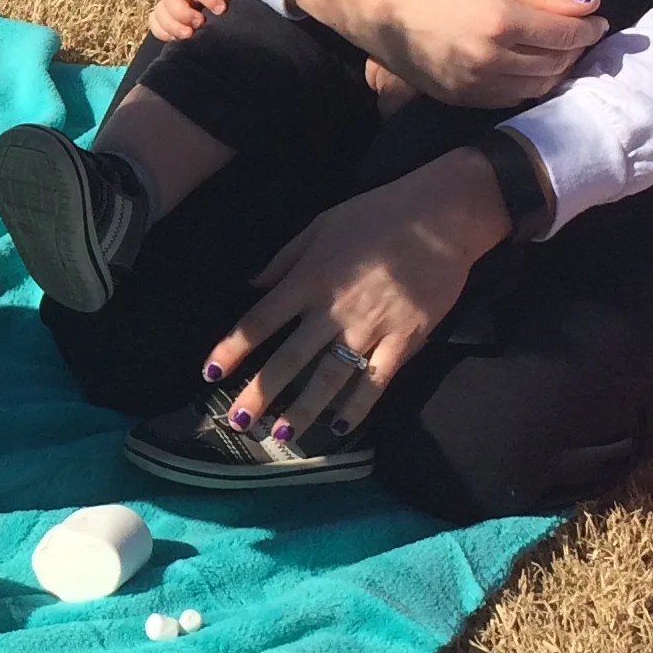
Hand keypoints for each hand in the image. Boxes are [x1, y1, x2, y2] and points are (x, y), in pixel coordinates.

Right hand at [148, 0, 229, 44]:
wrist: (216, 8)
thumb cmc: (225, 1)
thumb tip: (223, 5)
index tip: (221, 10)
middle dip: (183, 13)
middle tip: (199, 24)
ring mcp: (171, 3)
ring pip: (160, 11)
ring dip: (171, 25)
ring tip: (187, 36)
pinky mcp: (164, 17)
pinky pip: (154, 22)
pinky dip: (162, 31)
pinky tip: (174, 39)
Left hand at [204, 148, 510, 448]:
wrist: (442, 215)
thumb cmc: (377, 215)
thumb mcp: (320, 225)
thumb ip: (284, 259)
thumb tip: (250, 287)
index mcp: (310, 278)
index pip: (261, 320)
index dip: (233, 348)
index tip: (210, 373)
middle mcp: (335, 308)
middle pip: (290, 358)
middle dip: (261, 392)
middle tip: (238, 421)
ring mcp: (372, 326)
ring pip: (330, 377)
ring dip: (304, 409)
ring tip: (282, 437)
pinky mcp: (406, 338)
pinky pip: (377, 380)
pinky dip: (358, 407)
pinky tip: (339, 427)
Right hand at [291, 0, 603, 111]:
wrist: (380, 5)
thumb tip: (588, 5)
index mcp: (501, 21)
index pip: (564, 34)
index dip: (588, 28)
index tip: (598, 20)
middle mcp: (491, 59)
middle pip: (555, 64)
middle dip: (575, 49)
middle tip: (578, 35)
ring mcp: (475, 84)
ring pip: (537, 88)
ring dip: (555, 71)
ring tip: (556, 52)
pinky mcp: (461, 99)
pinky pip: (510, 99)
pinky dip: (528, 85)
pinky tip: (528, 67)